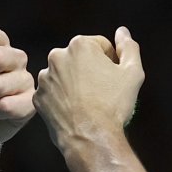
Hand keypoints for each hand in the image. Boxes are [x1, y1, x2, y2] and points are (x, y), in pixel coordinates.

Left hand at [34, 26, 143, 151]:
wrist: (91, 138)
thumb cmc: (114, 104)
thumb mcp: (132, 73)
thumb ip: (129, 47)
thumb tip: (123, 32)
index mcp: (79, 45)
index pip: (100, 46)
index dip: (111, 62)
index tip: (114, 80)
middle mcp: (57, 56)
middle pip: (80, 59)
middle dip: (91, 71)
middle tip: (102, 92)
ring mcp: (44, 77)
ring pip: (65, 76)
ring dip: (75, 84)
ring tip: (88, 104)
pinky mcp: (38, 97)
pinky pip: (54, 93)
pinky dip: (63, 99)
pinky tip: (75, 111)